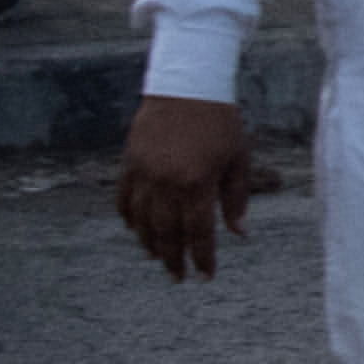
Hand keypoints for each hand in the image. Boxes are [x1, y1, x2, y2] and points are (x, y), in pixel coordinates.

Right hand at [114, 94, 270, 276]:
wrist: (187, 85)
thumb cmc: (220, 122)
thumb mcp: (237, 159)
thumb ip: (236, 198)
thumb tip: (240, 234)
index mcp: (197, 183)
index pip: (198, 233)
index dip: (202, 258)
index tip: (205, 276)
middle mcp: (167, 183)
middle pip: (167, 233)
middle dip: (174, 259)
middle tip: (178, 278)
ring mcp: (144, 173)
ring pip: (141, 221)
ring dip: (149, 244)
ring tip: (159, 258)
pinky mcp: (130, 163)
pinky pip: (124, 199)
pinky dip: (129, 219)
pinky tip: (135, 231)